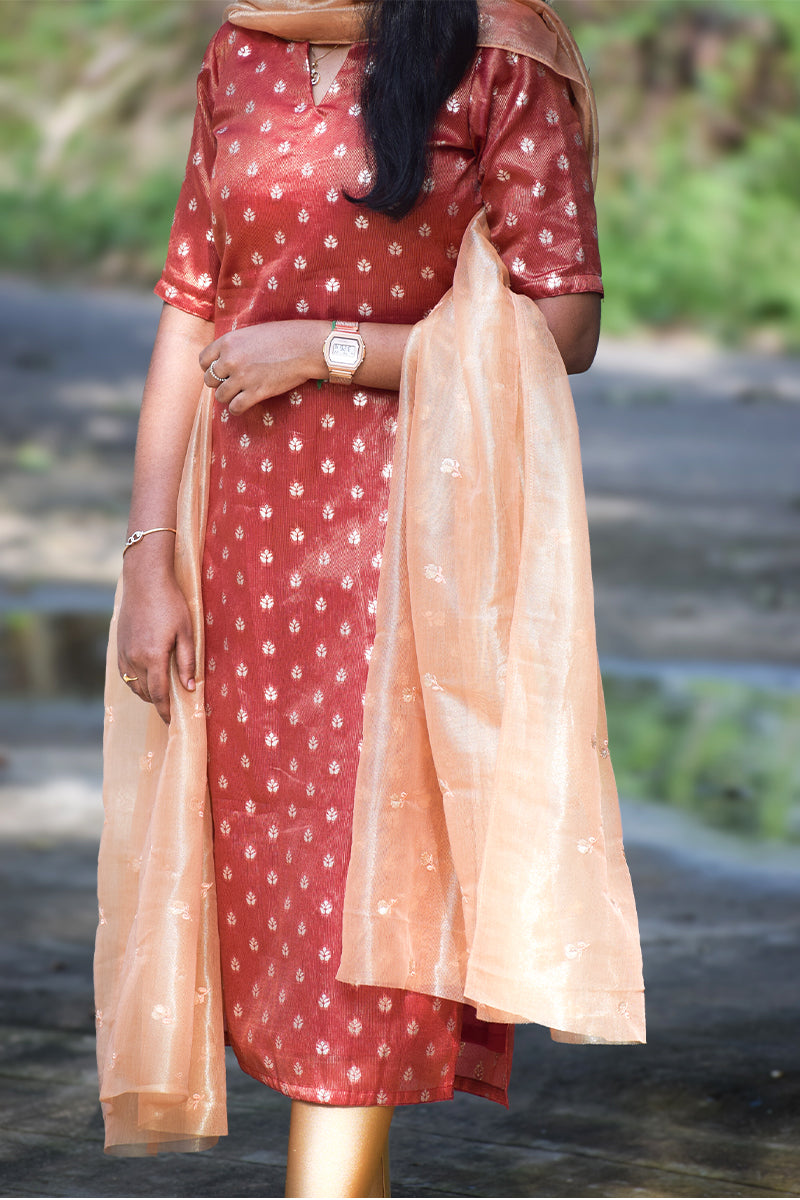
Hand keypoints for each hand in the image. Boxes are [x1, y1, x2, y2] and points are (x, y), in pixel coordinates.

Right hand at [117, 562, 195, 723]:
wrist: (144, 581)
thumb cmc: (170, 604)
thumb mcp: (187, 632)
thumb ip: (187, 662)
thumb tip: (189, 688)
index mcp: (154, 657)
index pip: (159, 694)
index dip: (164, 710)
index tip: (170, 721)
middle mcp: (135, 658)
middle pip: (145, 693)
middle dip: (157, 703)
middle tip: (170, 707)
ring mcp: (124, 652)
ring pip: (133, 685)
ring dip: (146, 693)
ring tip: (159, 694)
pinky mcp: (119, 646)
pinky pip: (125, 673)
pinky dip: (135, 681)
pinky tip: (145, 678)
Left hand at [199, 320, 324, 414]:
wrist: (306, 346)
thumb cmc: (284, 337)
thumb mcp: (252, 333)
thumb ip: (236, 345)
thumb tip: (226, 359)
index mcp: (228, 342)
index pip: (204, 360)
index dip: (210, 368)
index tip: (220, 372)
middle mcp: (231, 359)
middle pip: (210, 380)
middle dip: (219, 383)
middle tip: (232, 384)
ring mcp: (242, 377)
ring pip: (220, 396)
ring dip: (228, 397)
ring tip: (239, 395)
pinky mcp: (256, 392)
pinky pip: (235, 407)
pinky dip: (237, 409)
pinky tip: (243, 405)